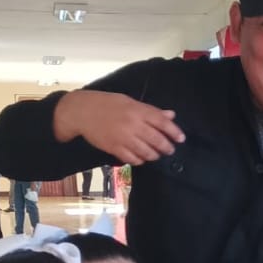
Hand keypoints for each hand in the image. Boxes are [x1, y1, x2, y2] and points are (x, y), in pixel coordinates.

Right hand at [53, 90, 185, 164]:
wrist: (82, 111)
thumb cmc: (107, 104)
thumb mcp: (129, 102)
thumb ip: (150, 110)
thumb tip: (171, 115)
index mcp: (137, 110)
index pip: (162, 122)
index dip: (174, 131)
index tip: (181, 138)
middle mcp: (133, 124)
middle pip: (157, 140)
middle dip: (167, 147)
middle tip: (169, 150)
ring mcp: (123, 138)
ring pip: (146, 152)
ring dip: (154, 155)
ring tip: (155, 154)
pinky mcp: (114, 148)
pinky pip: (133, 159)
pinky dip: (140, 160)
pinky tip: (141, 158)